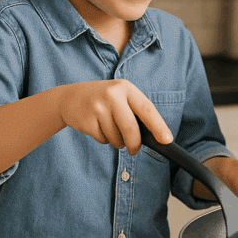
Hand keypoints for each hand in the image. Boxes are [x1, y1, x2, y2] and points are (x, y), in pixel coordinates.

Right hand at [57, 79, 172, 153]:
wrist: (70, 97)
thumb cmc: (104, 99)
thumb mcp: (120, 96)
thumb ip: (135, 111)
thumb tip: (155, 136)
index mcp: (126, 88)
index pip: (147, 109)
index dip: (158, 126)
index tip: (167, 140)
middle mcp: (112, 95)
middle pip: (131, 128)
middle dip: (135, 144)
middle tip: (134, 150)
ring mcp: (98, 107)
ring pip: (116, 137)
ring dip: (117, 141)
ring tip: (110, 129)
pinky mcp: (86, 120)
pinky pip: (103, 140)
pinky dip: (104, 139)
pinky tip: (98, 127)